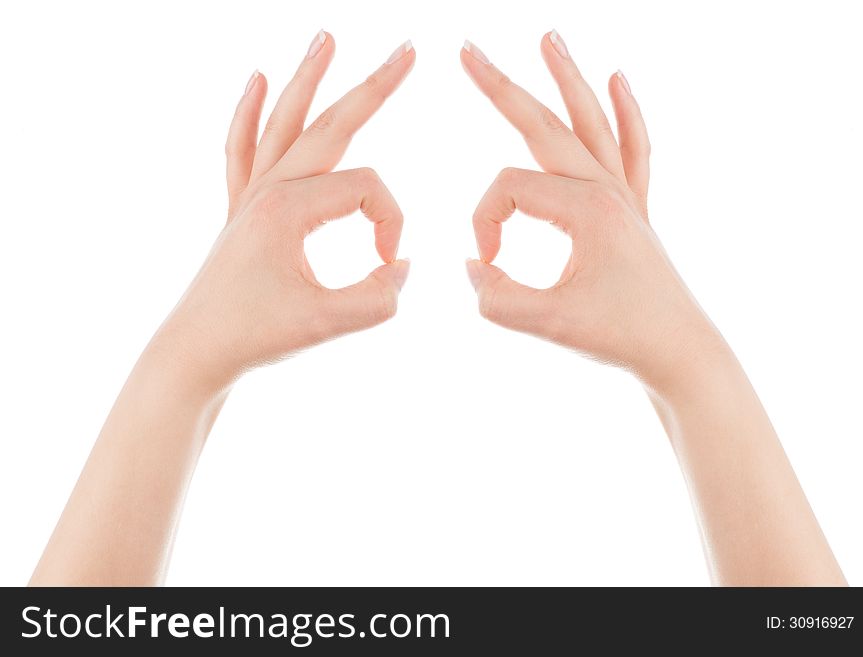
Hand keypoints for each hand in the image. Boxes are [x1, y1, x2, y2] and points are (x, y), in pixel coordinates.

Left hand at [157, 33, 414, 392]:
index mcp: (288, 209)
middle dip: (373, 87)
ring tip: (326, 38)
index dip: (392, 224)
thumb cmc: (253, 337)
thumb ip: (377, 298)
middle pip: (331, 124)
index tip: (389, 265)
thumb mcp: (326, 324)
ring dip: (307, 79)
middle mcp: (268, 190)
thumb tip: (402, 267)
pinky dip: (249, 113)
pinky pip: (244, 149)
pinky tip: (255, 80)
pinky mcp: (241, 210)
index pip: (368, 190)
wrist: (196, 353)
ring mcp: (250, 196)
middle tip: (408, 50)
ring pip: (285, 123)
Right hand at [461, 33, 717, 388]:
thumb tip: (473, 264)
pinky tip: (620, 80)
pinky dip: (627, 113)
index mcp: (586, 209)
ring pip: (591, 122)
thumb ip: (497, 297)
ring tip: (549, 38)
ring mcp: (625, 195)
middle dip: (501, 87)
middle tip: (468, 50)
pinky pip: (632, 148)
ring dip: (568, 79)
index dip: (482, 224)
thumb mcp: (548, 324)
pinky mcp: (634, 209)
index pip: (507, 190)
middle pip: (544, 125)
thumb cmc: (621, 337)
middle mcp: (607, 190)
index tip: (487, 264)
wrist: (679, 352)